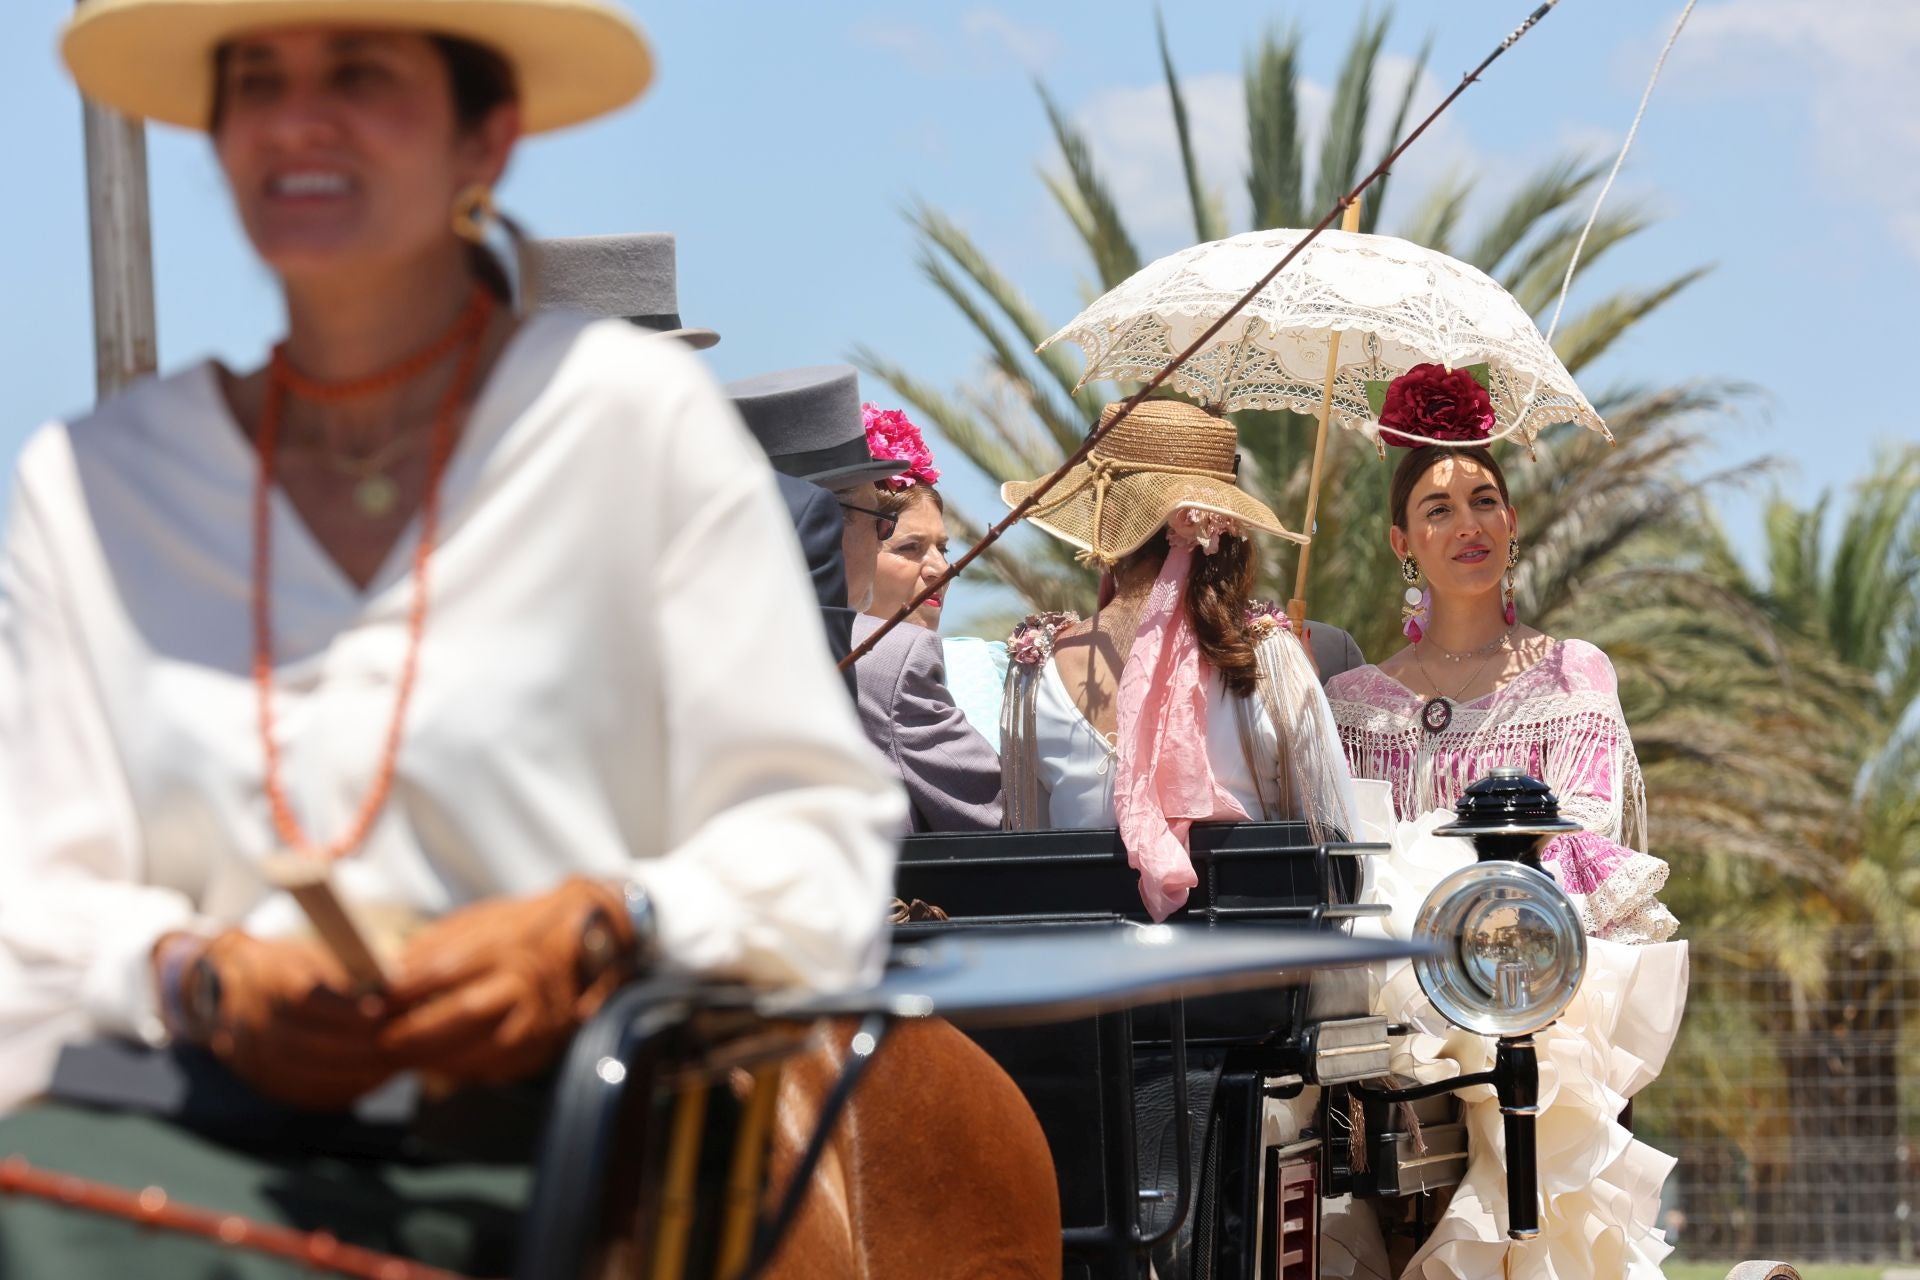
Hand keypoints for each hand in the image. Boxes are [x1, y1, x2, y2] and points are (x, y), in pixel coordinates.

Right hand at [160, 930, 398, 1110]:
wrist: (236, 990)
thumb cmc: (293, 967)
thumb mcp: (318, 955)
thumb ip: (351, 973)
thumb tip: (398, 989)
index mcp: (271, 981)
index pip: (306, 998)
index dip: (347, 1009)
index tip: (382, 1011)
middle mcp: (257, 1021)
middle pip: (309, 1043)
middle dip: (358, 1046)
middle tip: (396, 1044)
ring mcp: (254, 1056)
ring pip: (306, 1073)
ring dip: (353, 1074)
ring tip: (390, 1067)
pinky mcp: (262, 1080)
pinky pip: (302, 1094)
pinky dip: (339, 1091)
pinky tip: (368, 1082)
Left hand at [380, 878, 634, 1085]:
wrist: (584, 940)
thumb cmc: (521, 928)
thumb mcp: (477, 922)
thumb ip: (433, 946)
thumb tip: (385, 970)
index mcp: (504, 944)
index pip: (443, 970)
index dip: (402, 992)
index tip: (371, 1002)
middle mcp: (524, 980)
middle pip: (462, 1013)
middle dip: (415, 1032)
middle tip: (382, 1040)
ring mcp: (539, 1015)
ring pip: (483, 1047)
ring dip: (436, 1058)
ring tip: (405, 1058)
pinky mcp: (544, 1043)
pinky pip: (500, 1066)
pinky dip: (465, 1071)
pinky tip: (440, 1066)